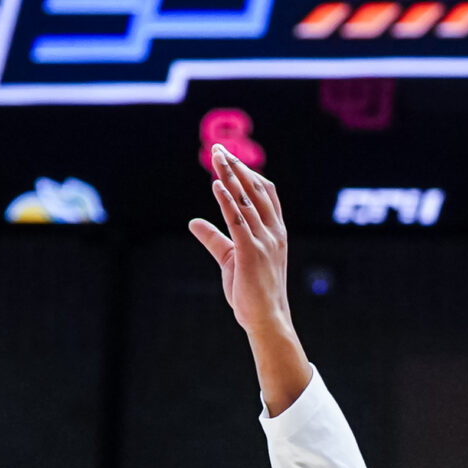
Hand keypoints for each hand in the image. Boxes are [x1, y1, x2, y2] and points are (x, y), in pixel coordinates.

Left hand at [189, 148, 292, 335]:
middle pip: (255, 190)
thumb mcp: (229, 259)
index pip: (265, 193)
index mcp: (275, 232)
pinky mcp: (251, 252)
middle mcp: (273, 232)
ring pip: (246, 200)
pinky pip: (238, 221)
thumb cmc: (251, 292)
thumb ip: (213, 238)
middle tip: (219, 148)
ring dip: (230, 176)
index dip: (248, 173)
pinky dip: (227, 201)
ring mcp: (264, 241)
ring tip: (216, 157)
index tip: (230, 158)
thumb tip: (193, 221)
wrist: (266, 319)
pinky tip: (216, 187)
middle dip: (236, 166)